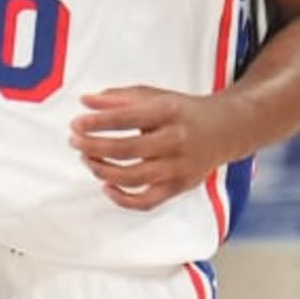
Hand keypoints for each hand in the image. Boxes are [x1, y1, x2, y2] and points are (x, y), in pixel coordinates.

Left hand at [69, 84, 247, 210]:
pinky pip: (146, 202)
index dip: (97, 122)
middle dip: (94, 146)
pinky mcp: (178, 187)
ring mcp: (178, 167)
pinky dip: (122, 198)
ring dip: (103, 170)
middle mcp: (175, 140)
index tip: (76, 123)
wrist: (225, 130)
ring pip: (133, 177)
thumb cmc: (183, 112)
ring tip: (87, 159)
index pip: (127, 118)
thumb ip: (119, 98)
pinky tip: (105, 185)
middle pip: (127, 149)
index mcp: (169, 112)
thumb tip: (86, 101)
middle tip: (74, 141)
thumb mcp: (155, 96)